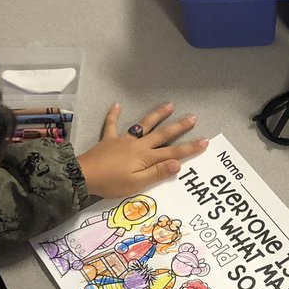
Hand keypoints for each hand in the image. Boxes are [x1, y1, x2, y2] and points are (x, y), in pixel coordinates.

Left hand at [77, 102, 207, 197]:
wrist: (84, 175)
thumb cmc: (112, 183)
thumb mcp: (137, 184)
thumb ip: (157, 173)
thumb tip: (177, 163)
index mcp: (146, 157)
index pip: (173, 152)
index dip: (189, 148)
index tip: (205, 141)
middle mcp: (138, 145)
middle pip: (162, 134)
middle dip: (178, 126)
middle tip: (192, 117)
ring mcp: (123, 140)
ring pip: (143, 125)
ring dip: (156, 115)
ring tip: (169, 105)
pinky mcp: (109, 140)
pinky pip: (111, 124)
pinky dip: (114, 114)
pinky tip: (117, 104)